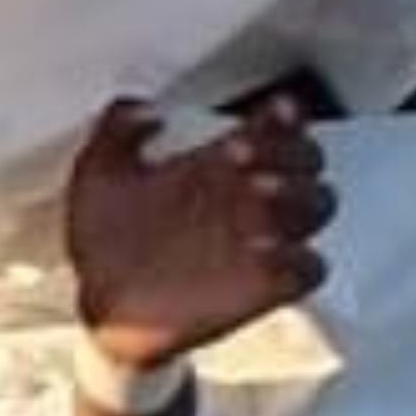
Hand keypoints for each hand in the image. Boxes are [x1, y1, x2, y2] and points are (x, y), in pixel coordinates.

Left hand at [65, 96, 333, 369]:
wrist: (103, 306)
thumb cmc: (106, 243)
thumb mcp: (99, 174)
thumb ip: (117, 131)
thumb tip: (142, 108)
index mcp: (219, 166)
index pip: (273, 128)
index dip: (282, 116)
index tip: (273, 109)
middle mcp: (248, 199)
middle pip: (308, 162)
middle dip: (287, 150)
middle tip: (243, 152)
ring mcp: (262, 241)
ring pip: (316, 207)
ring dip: (296, 194)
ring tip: (259, 189)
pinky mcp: (266, 287)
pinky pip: (308, 269)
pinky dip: (298, 258)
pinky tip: (264, 248)